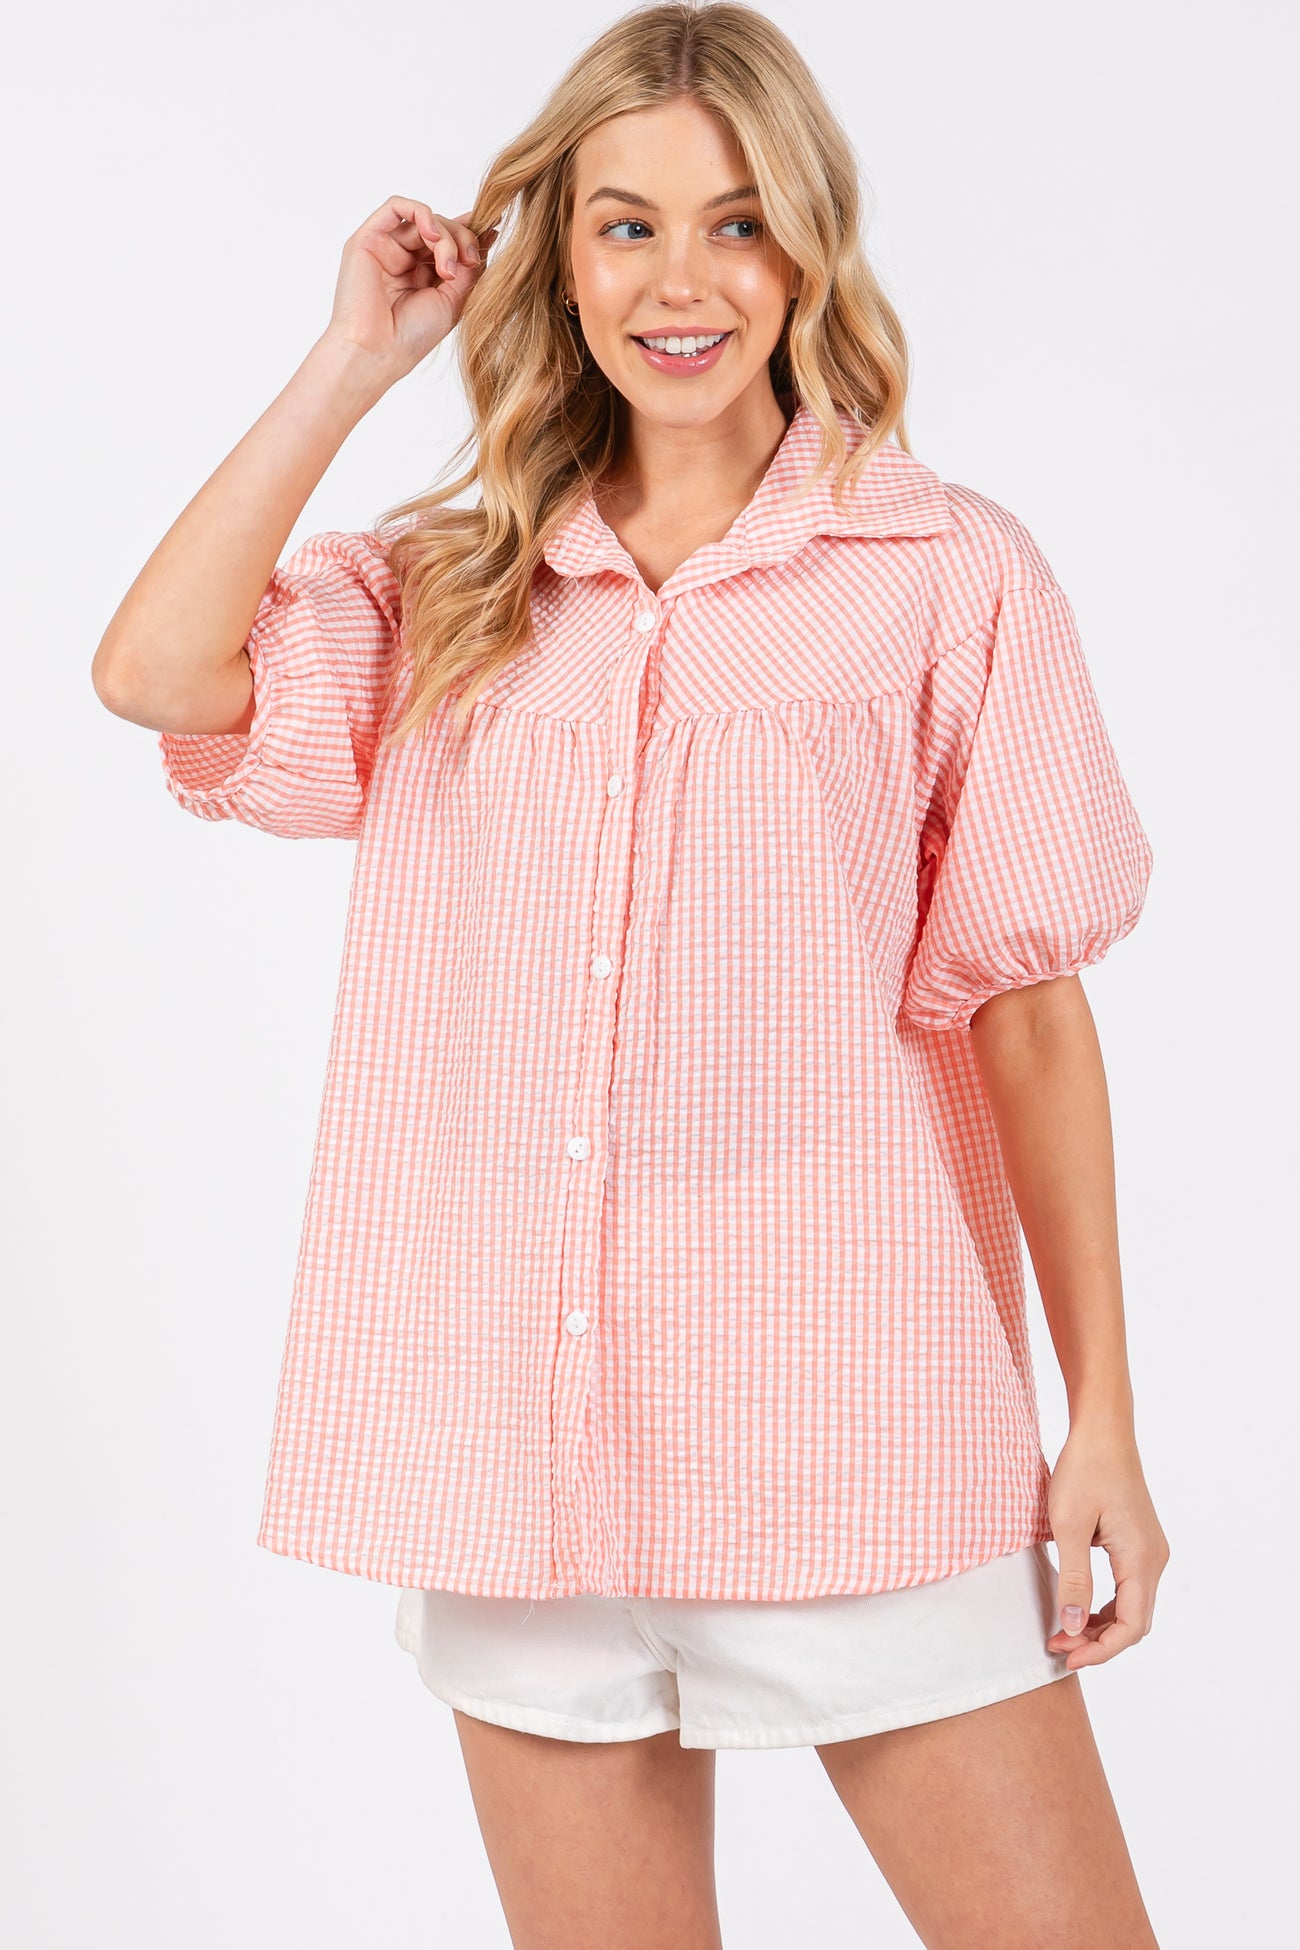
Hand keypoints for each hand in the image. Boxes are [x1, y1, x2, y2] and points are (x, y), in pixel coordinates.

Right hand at [321, 195, 498, 383]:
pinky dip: (422, 213)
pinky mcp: (367, 239)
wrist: (378, 352)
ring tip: (448, 267)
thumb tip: (485, 238)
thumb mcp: (454, 301)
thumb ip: (467, 269)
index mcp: (421, 275)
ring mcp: (385, 248)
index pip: (448, 242)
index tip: (494, 230)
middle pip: (440, 227)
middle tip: (470, 262)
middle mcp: (402, 259)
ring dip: (446, 235)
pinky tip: (433, 235)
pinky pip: (396, 207)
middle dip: (462, 238)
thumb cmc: (412, 337)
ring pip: (424, 219)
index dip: (470, 233)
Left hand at [1045, 1419, 1169, 1668]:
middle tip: (1058, 1647)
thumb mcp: (1068, 1525)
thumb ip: (1073, 1579)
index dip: (1100, 1650)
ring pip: (1133, 1607)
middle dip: (1098, 1642)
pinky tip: (1078, 1608)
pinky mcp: (1140, 1542)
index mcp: (1141, 1558)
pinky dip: (1106, 1605)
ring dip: (1101, 1625)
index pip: (1131, 1626)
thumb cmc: (1084, 1470)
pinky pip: (1129, 1588)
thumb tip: (1072, 1627)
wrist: (1103, 1430)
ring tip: (1063, 1632)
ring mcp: (1151, 1550)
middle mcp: (1155, 1558)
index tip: (1066, 1656)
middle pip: (1135, 1622)